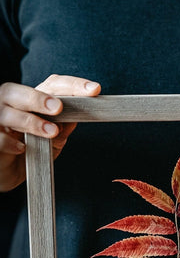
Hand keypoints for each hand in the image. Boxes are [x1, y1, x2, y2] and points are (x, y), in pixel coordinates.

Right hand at [0, 74, 100, 191]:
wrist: (7, 174)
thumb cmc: (30, 152)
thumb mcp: (53, 140)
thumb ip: (63, 128)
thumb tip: (76, 117)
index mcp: (27, 99)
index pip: (49, 84)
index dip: (71, 85)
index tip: (93, 90)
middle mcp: (7, 104)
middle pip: (16, 91)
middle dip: (39, 98)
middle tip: (58, 107)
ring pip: (6, 113)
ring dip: (30, 121)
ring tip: (50, 132)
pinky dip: (11, 142)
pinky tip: (22, 149)